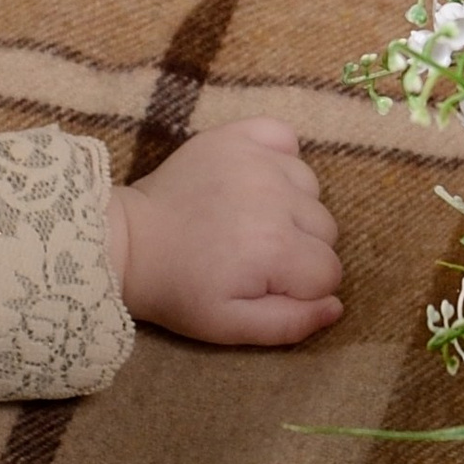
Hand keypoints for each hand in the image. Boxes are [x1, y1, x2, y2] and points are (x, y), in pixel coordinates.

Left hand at [111, 117, 342, 344]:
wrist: (128, 243)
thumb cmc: (178, 289)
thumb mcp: (229, 326)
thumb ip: (290, 324)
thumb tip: (335, 306)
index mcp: (277, 248)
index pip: (329, 271)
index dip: (304, 287)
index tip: (267, 286)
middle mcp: (276, 198)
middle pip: (326, 229)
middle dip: (301, 249)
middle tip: (254, 257)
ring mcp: (256, 161)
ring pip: (311, 188)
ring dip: (292, 206)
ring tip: (250, 220)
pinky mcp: (236, 137)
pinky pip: (285, 138)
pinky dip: (280, 157)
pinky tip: (257, 180)